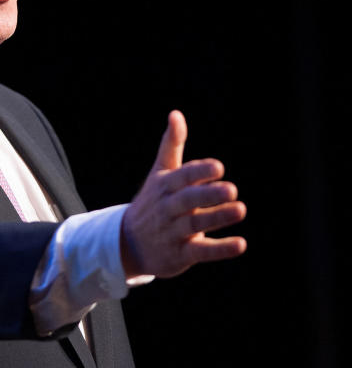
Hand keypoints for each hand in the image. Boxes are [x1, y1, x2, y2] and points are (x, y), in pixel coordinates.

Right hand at [120, 110, 246, 278]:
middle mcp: (167, 208)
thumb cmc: (153, 202)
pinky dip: (219, 249)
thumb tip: (176, 114)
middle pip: (187, 200)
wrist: (128, 243)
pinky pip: (200, 252)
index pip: (181, 177)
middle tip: (232, 189)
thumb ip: (171, 145)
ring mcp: (172, 232)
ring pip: (195, 224)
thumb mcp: (160, 173)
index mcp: (164, 186)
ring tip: (240, 209)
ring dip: (217, 217)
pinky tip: (240, 244)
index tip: (218, 167)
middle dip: (208, 195)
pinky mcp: (180, 255)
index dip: (198, 172)